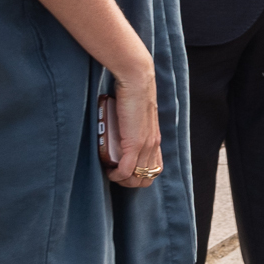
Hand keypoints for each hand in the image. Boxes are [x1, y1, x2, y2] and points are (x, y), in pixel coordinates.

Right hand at [106, 63, 160, 187]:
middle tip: (114, 173)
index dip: (138, 176)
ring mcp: (146, 145)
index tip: (123, 170)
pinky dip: (117, 175)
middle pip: (146, 179)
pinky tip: (109, 171)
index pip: (154, 169)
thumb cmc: (132, 93)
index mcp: (154, 139)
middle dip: (129, 183)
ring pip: (137, 178)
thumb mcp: (136, 116)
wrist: (136, 80)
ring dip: (122, 180)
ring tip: (111, 172)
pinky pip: (126, 170)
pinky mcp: (135, 143)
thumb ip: (132, 126)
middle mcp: (153, 145)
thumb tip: (118, 129)